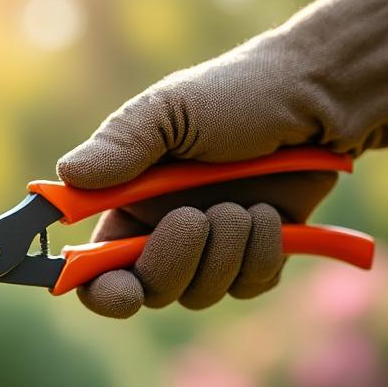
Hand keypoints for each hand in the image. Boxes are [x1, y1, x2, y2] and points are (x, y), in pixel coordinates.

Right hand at [59, 0, 387, 317]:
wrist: (321, 98)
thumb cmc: (238, 93)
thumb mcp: (171, 108)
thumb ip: (121, 145)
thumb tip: (66, 177)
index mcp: (127, 201)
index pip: (93, 267)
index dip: (98, 289)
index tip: (118, 289)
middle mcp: (162, 231)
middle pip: (149, 291)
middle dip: (175, 262)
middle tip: (197, 217)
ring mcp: (211, 248)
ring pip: (202, 293)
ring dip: (227, 250)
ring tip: (246, 203)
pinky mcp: (257, 256)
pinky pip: (249, 287)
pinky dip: (262, 255)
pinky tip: (272, 215)